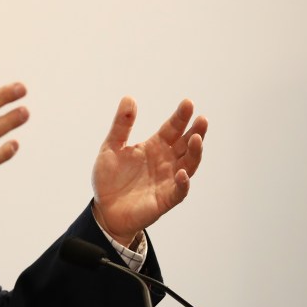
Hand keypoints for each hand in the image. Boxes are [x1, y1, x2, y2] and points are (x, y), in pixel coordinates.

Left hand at [92, 97, 207, 245]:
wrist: (105, 209)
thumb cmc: (110, 178)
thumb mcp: (111, 147)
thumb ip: (121, 125)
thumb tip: (129, 98)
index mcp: (154, 147)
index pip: (172, 129)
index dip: (180, 117)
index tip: (188, 103)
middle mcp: (166, 161)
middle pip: (186, 144)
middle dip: (195, 132)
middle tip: (201, 119)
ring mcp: (168, 180)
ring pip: (188, 165)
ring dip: (194, 153)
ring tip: (196, 139)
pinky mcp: (165, 199)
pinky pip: (179, 191)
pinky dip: (183, 183)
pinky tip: (182, 173)